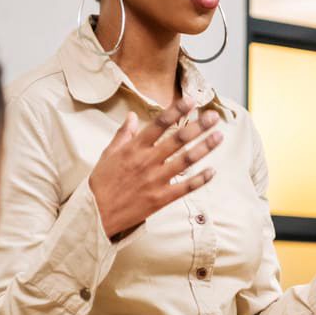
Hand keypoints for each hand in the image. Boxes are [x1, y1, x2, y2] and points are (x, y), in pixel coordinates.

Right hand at [90, 98, 222, 237]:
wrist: (96, 214)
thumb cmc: (101, 183)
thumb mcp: (108, 154)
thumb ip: (123, 134)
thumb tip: (131, 115)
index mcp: (134, 148)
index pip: (159, 124)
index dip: (176, 110)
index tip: (191, 101)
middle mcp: (147, 161)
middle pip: (178, 139)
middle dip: (198, 126)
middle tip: (213, 116)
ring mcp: (155, 180)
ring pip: (186, 160)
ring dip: (204, 148)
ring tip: (219, 136)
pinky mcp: (160, 199)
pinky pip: (185, 188)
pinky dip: (200, 179)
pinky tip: (213, 171)